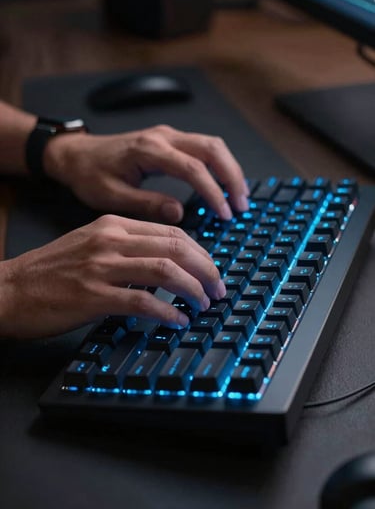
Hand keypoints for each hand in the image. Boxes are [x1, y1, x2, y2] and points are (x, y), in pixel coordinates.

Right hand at [0, 215, 224, 337]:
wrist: (9, 289)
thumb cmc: (51, 271)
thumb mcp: (91, 244)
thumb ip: (127, 248)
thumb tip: (167, 264)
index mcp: (113, 225)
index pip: (172, 231)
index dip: (200, 252)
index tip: (211, 270)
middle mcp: (111, 240)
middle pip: (176, 247)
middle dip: (206, 270)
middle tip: (218, 289)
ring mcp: (102, 267)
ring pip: (166, 270)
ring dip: (193, 290)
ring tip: (204, 305)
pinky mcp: (93, 296)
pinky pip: (143, 301)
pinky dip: (168, 311)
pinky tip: (178, 320)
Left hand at [44, 124, 248, 222]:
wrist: (76, 155)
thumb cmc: (90, 175)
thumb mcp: (112, 196)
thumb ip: (147, 204)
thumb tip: (179, 214)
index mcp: (148, 150)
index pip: (193, 168)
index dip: (213, 192)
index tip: (224, 214)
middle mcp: (162, 137)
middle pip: (212, 149)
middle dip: (232, 177)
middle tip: (241, 205)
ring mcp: (167, 135)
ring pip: (212, 144)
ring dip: (230, 169)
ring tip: (239, 196)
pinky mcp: (169, 139)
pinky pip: (203, 147)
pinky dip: (219, 164)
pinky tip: (224, 183)